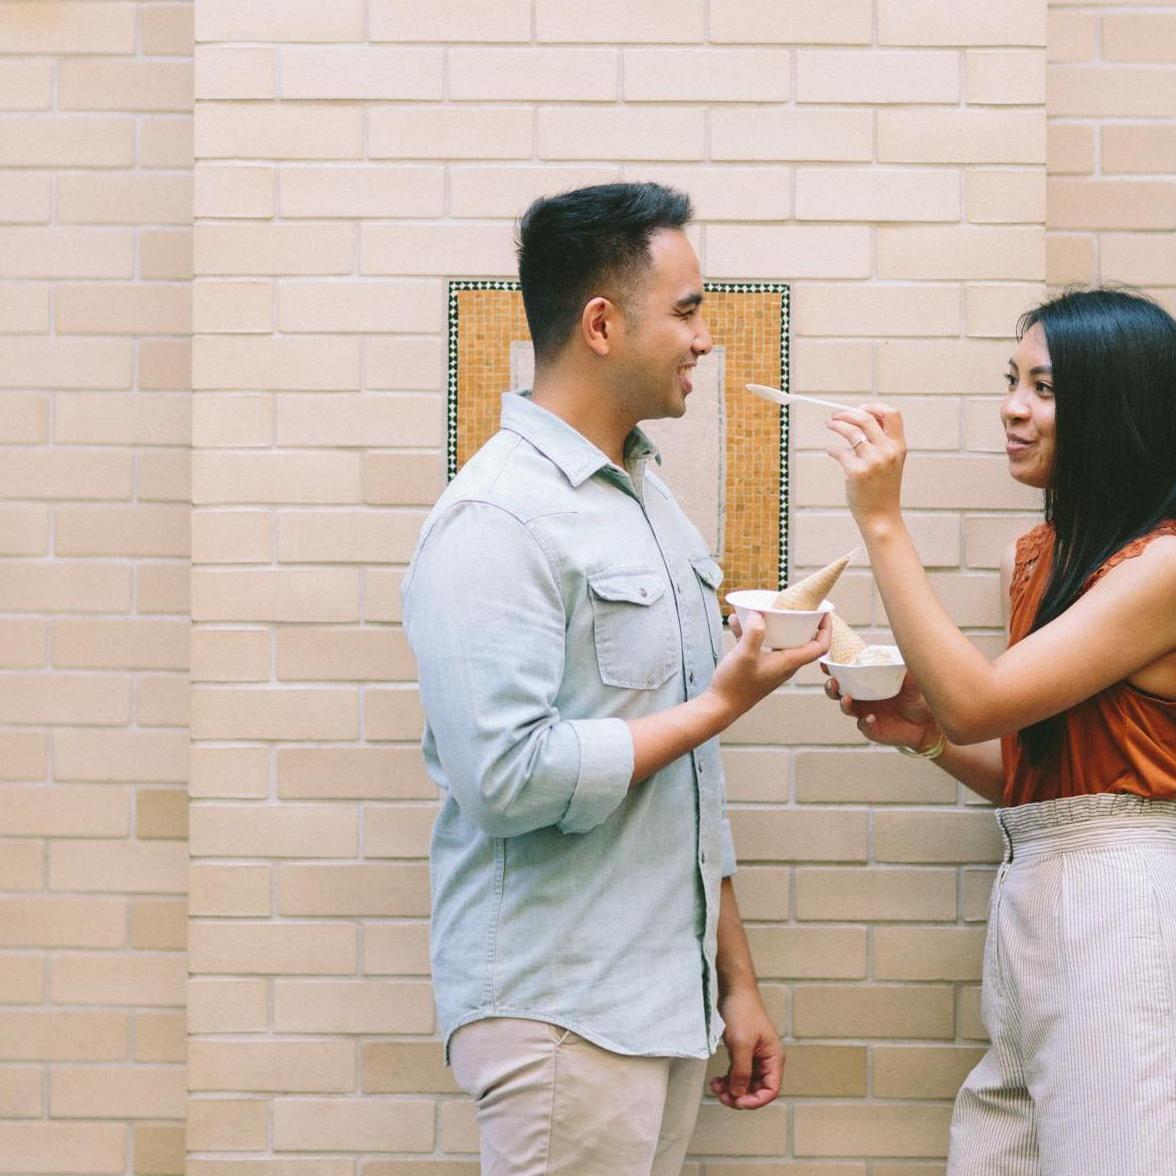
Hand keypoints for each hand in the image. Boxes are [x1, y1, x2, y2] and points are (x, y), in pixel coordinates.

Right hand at [708, 610, 830, 724]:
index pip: (819, 646)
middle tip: (796, 605)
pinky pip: (760, 643)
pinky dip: (751, 632)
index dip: (826, 629)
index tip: (823, 612)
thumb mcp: (744, 656)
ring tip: (763, 608)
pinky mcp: (757, 665)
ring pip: (780, 640)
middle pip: (803, 640)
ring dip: (773, 624)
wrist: (720, 706)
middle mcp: (784, 664)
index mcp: (788, 662)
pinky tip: (736, 620)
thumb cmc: (735, 685)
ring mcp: (771, 665)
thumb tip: (759, 614)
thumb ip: (753, 634)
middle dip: (801, 621)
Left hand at [711, 987, 783, 1109]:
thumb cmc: (742, 1011)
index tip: (738, 1102)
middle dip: (740, 1096)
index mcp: (773, 1058)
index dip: (755, 1100)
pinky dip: (727, 1080)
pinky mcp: (742, 1052)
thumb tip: (739, 1095)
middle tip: (723, 1097)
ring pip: (745, 1083)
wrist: (734, 990)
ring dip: (731, 1089)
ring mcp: (754, 1057)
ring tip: (715, 1088)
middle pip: (757, 1089)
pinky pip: (737, 1073)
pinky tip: (716, 1081)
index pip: (770, 1090)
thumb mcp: (741, 1043)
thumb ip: (741, 1071)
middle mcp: (766, 1060)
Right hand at [824, 668, 939, 749]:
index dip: (832, 669)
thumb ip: (906, 666)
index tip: (826, 664)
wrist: (927, 722)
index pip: (844, 674)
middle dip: (830, 687)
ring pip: (846, 708)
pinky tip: (871, 718)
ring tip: (847, 699)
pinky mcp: (872, 729)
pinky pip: (863, 725)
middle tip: (834, 682)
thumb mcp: (912, 679)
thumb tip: (906, 646)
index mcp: (865, 682)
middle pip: (836, 692)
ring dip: (844, 703)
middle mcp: (861, 698)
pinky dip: (864, 722)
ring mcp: (864, 713)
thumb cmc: (916, 697)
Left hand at [825, 402, 906, 528]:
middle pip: (865, 418)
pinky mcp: (856, 472)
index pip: (892, 414)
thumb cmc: (882, 488)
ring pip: (850, 431)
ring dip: (836, 424)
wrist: (881, 515)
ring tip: (830, 424)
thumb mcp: (891, 462)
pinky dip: (832, 449)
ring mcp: (872, 461)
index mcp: (898, 446)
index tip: (860, 408)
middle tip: (835, 416)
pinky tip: (831, 451)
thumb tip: (861, 417)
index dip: (874, 407)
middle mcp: (888, 451)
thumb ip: (882, 442)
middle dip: (847, 413)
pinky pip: (839, 451)